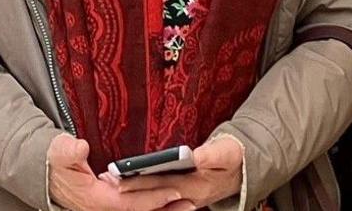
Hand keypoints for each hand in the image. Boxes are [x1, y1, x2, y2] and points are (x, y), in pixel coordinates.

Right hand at [46, 135, 194, 210]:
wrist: (47, 172)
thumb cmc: (55, 161)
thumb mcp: (58, 152)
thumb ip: (68, 151)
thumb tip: (80, 147)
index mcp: (94, 200)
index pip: (128, 204)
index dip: (151, 199)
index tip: (173, 192)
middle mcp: (103, 210)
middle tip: (192, 204)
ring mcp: (108, 209)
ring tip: (190, 205)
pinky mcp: (112, 205)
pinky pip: (136, 209)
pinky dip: (154, 207)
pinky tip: (171, 202)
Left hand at [109, 136, 241, 209]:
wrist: (242, 173)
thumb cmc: (233, 158)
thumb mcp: (228, 153)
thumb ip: (213, 155)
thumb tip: (196, 156)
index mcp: (196, 185)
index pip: (163, 184)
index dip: (142, 181)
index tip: (122, 177)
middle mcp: (187, 196)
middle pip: (154, 192)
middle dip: (131, 188)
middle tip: (109, 180)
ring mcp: (184, 197)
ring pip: (154, 196)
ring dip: (134, 190)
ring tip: (112, 180)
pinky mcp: (181, 195)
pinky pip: (158, 195)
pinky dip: (142, 190)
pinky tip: (126, 183)